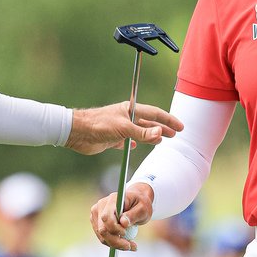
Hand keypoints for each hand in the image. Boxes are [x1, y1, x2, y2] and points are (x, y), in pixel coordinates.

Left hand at [63, 102, 182, 155]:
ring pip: (139, 132)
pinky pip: (125, 141)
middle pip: (149, 123)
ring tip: (161, 141)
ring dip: (150, 136)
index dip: (168, 120)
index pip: (154, 114)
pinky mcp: (111, 139)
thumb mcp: (123, 128)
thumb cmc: (98, 125)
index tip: (180, 127)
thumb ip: (142, 132)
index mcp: (130, 110)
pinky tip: (134, 146)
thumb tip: (160, 134)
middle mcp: (126, 118)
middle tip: (175, 134)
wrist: (77, 132)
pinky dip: (132, 143)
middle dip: (162, 128)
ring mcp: (119, 128)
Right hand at [90, 183, 154, 251]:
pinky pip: (103, 238)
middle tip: (132, 246)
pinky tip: (126, 243)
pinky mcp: (97, 223)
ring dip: (116, 244)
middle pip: (102, 229)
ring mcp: (97, 215)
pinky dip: (114, 243)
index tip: (126, 233)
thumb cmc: (141, 204)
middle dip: (116, 241)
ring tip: (132, 245)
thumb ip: (133, 215)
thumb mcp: (143, 208)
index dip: (114, 229)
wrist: (135, 202)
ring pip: (102, 236)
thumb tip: (123, 223)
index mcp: (112, 199)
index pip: (106, 217)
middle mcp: (101, 206)